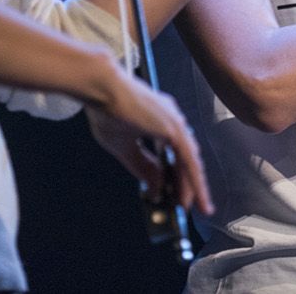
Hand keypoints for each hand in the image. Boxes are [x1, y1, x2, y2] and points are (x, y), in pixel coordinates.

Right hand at [85, 68, 213, 215]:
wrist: (102, 89)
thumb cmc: (106, 110)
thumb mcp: (124, 147)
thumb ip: (142, 167)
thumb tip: (154, 187)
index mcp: (160, 119)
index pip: (176, 152)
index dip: (177, 174)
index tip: (175, 192)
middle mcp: (172, 119)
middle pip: (185, 158)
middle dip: (185, 183)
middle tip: (183, 204)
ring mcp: (175, 122)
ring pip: (190, 161)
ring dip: (190, 186)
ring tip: (188, 206)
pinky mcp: (173, 128)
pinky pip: (189, 161)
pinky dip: (193, 181)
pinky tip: (193, 196)